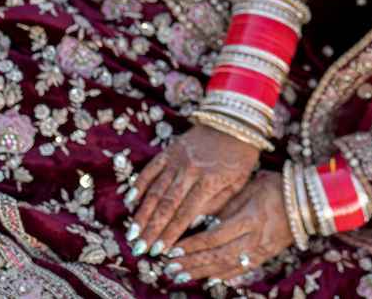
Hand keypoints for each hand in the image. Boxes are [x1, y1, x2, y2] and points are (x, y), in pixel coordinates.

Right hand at [128, 123, 258, 256]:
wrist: (236, 121)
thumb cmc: (240, 156)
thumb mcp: (237, 183)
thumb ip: (216, 205)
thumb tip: (194, 225)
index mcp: (209, 181)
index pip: (185, 214)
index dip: (170, 234)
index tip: (158, 252)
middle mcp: (190, 171)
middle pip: (166, 205)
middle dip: (151, 229)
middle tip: (138, 248)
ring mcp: (178, 158)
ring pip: (156, 189)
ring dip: (142, 213)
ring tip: (132, 232)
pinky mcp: (171, 149)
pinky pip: (151, 168)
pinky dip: (140, 184)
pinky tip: (131, 200)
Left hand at [166, 172, 292, 283]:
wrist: (309, 201)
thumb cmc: (277, 186)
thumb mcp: (251, 186)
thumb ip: (228, 203)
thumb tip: (204, 219)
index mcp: (249, 218)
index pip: (214, 236)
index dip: (192, 245)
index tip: (172, 250)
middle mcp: (253, 238)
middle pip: (216, 256)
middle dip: (191, 264)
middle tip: (169, 268)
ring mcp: (260, 250)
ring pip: (226, 266)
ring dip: (202, 273)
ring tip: (181, 276)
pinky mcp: (266, 256)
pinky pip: (242, 270)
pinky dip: (224, 276)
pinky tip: (210, 279)